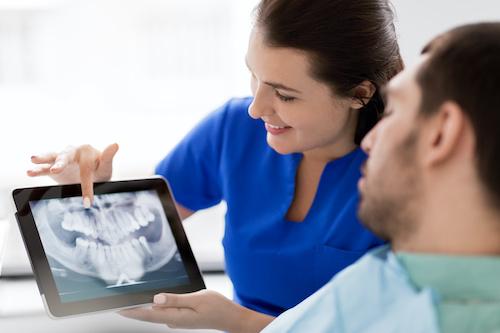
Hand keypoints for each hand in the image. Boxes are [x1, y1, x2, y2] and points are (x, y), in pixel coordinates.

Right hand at [27, 143, 118, 205]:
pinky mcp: (52, 168)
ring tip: (33, 160)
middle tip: (56, 169)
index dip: (87, 186)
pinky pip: (44, 168)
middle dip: (61, 163)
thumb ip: (108, 157)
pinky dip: (37, 169)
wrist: (92, 175)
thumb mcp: (105, 166)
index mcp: (86, 151)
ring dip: (43, 159)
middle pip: (66, 156)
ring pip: (52, 157)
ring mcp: (61, 159)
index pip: (86, 169)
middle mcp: (72, 152)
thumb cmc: (99, 169)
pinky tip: (30, 171)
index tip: (88, 202)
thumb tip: (115, 144)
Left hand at [119, 290, 273, 332]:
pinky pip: (165, 311)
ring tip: (130, 302)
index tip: (117, 308)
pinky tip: (152, 301)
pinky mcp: (182, 317)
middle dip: (134, 310)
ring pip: (156, 313)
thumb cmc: (218, 308)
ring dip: (143, 308)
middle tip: (118, 303)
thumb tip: (156, 298)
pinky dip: (155, 307)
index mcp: (177, 317)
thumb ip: (176, 299)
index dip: (132, 311)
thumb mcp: (198, 299)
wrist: (231, 317)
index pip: (149, 314)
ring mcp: (178, 320)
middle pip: (150, 314)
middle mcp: (175, 320)